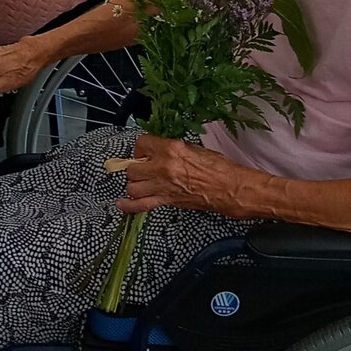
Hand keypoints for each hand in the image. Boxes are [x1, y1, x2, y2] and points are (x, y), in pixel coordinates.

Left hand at [118, 136, 248, 216]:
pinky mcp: (167, 201)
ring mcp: (163, 186)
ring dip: (134, 184)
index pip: (141, 144)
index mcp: (171, 149)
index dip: (141, 148)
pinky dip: (128, 206)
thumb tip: (160, 150)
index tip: (145, 152)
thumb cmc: (218, 167)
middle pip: (132, 168)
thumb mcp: (194, 148)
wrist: (229, 188)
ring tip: (141, 182)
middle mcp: (163, 167)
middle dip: (135, 168)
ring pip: (132, 186)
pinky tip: (122, 203)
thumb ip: (173, 149)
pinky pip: (140, 205)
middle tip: (143, 168)